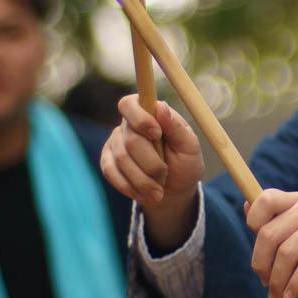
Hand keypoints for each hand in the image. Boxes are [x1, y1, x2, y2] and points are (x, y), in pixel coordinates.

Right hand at [100, 95, 204, 248]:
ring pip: (122, 160)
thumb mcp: (189, 146)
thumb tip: (162, 107)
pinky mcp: (107, 162)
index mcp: (148, 113)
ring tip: (158, 192)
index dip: (140, 119)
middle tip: (165, 174)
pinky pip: (112, 173)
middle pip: (130, 140)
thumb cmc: (185, 163)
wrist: (175, 190)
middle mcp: (128, 125)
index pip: (130, 105)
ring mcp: (115, 143)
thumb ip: (176, 127)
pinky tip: (144, 193)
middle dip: (151, 163)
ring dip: (143, 180)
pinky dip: (130, 187)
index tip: (157, 135)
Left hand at [244, 190, 297, 297]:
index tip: (259, 254)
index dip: (253, 226)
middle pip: (270, 234)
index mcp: (297, 201)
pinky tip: (291, 295)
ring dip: (278, 280)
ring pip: (288, 252)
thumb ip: (273, 226)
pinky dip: (295, 283)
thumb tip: (245, 206)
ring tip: (277, 297)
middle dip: (262, 265)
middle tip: (267, 286)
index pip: (264, 200)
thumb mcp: (296, 239)